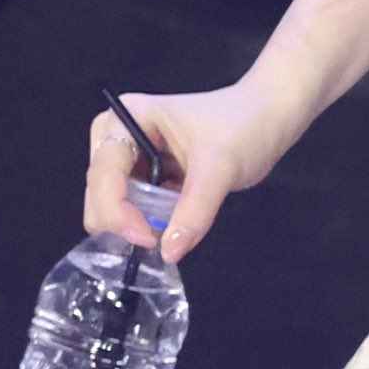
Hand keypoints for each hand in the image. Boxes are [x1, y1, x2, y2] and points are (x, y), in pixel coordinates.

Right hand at [82, 82, 290, 266]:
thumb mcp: (220, 167)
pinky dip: (149, 222)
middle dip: (124, 220)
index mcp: (126, 119)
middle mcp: (119, 137)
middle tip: (159, 237)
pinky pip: (135, 209)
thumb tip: (169, 251)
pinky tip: (173, 224)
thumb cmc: (244, 126)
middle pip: (99, 193)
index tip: (147, 238)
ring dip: (137, 223)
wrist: (269, 117)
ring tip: (171, 227)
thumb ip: (194, 210)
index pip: (103, 173)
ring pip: (113, 206)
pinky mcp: (147, 176)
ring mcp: (131, 158)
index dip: (117, 210)